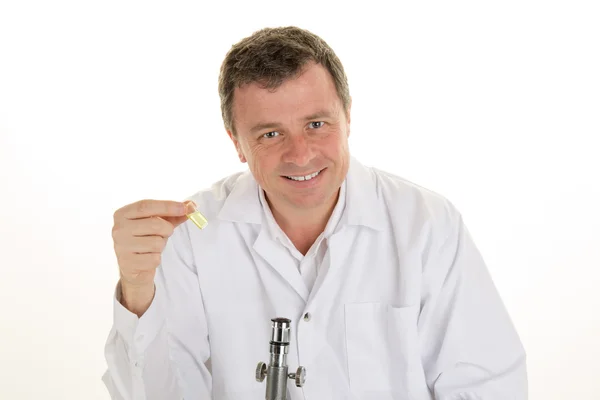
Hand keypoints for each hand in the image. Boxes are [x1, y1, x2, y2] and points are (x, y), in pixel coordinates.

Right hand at [111, 199, 194, 313]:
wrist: (133, 267)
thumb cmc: (146, 238)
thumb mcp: (159, 223)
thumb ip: (175, 214)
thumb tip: (192, 206)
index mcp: (123, 214)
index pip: (146, 206)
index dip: (167, 206)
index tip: (185, 208)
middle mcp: (118, 228)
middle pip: (155, 224)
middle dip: (167, 229)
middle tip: (165, 233)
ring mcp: (121, 246)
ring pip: (156, 243)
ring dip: (161, 245)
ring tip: (152, 246)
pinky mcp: (128, 263)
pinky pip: (154, 259)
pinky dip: (156, 258)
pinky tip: (148, 257)